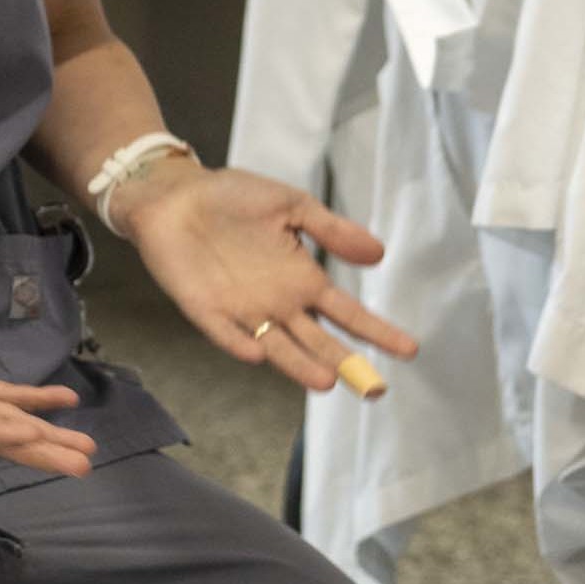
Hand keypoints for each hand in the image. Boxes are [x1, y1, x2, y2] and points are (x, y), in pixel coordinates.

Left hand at [122, 160, 418, 393]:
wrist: (175, 194)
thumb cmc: (233, 197)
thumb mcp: (293, 205)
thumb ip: (333, 230)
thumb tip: (379, 254)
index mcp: (302, 279)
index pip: (347, 313)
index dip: (376, 331)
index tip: (409, 350)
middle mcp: (277, 303)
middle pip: (319, 340)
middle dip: (347, 362)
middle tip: (375, 389)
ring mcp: (242, 310)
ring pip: (278, 346)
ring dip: (299, 364)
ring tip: (327, 381)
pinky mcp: (204, 309)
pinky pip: (224, 332)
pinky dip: (240, 342)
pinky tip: (259, 353)